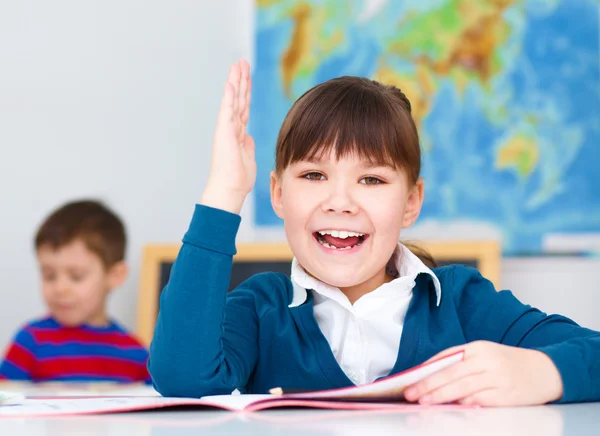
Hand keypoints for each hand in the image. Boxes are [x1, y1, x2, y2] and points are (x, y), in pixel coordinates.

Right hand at [201, 59, 255, 213]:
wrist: (230, 189)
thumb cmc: (238, 179)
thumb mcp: (248, 158)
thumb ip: (247, 145)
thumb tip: (248, 137)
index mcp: (238, 133)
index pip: (243, 107)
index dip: (246, 92)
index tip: (247, 77)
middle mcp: (231, 128)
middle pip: (238, 99)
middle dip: (241, 80)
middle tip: (242, 62)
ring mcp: (227, 128)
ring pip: (233, 99)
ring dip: (236, 81)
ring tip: (238, 64)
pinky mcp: (224, 132)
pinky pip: (228, 109)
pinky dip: (229, 95)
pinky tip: (231, 81)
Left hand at [404, 341, 563, 405]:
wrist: (545, 371)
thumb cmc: (509, 364)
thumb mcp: (485, 354)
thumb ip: (460, 363)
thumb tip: (431, 375)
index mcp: (478, 348)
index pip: (446, 357)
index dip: (427, 369)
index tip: (411, 379)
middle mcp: (487, 360)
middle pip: (451, 373)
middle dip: (428, 385)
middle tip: (412, 393)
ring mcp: (497, 378)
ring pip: (462, 387)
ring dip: (441, 396)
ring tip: (425, 401)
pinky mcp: (506, 395)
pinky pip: (480, 399)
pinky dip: (463, 403)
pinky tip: (451, 407)